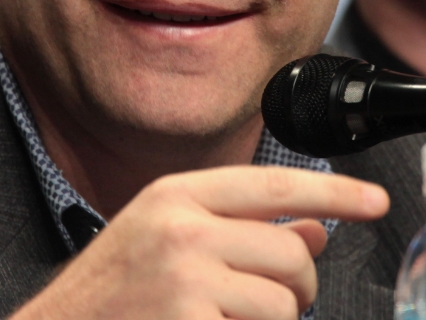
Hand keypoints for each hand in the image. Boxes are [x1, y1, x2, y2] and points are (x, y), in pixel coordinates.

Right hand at [12, 166, 388, 319]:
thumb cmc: (114, 288)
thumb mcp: (169, 236)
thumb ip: (240, 226)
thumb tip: (318, 230)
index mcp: (176, 195)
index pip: (275, 183)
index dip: (335, 190)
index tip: (375, 200)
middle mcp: (182, 229)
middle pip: (292, 250)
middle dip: (297, 283)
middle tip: (268, 295)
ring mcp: (185, 281)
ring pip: (284, 302)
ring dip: (274, 319)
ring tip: (229, 317)